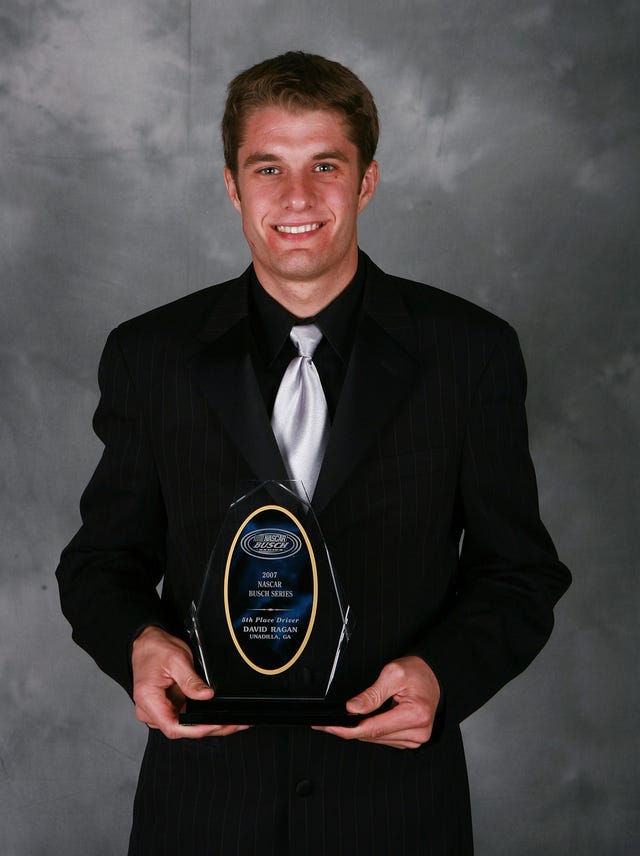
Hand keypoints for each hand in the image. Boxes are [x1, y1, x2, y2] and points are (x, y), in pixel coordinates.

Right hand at [131, 625, 249, 738]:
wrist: (146, 643)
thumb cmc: (155, 650)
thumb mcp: (176, 660)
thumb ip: (191, 681)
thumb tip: (206, 695)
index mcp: (148, 699)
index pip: (172, 726)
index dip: (196, 729)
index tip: (215, 724)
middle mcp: (149, 710)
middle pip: (181, 729)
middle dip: (209, 728)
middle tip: (234, 724)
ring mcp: (157, 711)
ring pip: (184, 727)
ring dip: (208, 725)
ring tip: (231, 722)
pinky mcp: (166, 708)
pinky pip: (184, 718)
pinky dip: (201, 719)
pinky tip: (217, 717)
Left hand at [314, 656, 440, 748]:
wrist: (432, 675)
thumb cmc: (417, 672)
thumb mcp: (393, 674)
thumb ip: (372, 693)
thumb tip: (353, 707)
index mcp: (416, 714)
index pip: (375, 728)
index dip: (349, 729)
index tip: (330, 727)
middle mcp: (418, 732)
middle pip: (374, 736)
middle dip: (350, 729)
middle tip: (329, 722)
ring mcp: (416, 738)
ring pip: (377, 740)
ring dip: (361, 730)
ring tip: (350, 717)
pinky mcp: (411, 740)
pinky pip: (385, 739)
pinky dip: (372, 731)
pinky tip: (367, 719)